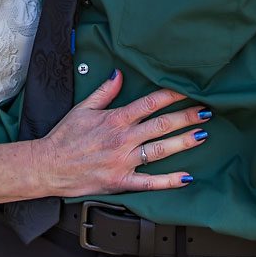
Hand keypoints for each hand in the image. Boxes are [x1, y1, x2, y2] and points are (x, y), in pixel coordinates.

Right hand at [32, 71, 204, 195]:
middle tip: (206, 111)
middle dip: (186, 116)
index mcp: (115, 118)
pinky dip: (169, 181)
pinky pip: (150, 182)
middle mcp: (123, 138)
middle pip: (161, 124)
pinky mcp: (121, 181)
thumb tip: (119, 74)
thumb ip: (105, 92)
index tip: (188, 90)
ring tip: (203, 135)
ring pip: (160, 150)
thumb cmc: (64, 136)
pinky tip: (186, 177)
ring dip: (184, 142)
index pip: (150, 102)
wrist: (49, 165)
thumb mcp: (83, 108)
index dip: (171, 95)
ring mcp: (124, 160)